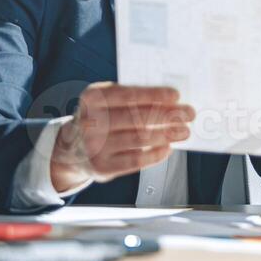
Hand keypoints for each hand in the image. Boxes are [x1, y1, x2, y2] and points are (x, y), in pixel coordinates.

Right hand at [49, 83, 194, 192]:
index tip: (175, 95)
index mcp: (92, 98)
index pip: (127, 94)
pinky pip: (135, 160)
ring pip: (139, 138)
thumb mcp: (104, 101)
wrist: (72, 148)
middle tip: (188, 114)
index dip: (154, 95)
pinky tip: (167, 148)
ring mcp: (95, 146)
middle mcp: (90, 121)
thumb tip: (168, 100)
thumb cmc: (98, 118)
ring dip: (167, 134)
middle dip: (167, 115)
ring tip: (183, 131)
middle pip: (137, 117)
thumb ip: (128, 97)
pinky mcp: (102, 166)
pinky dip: (155, 154)